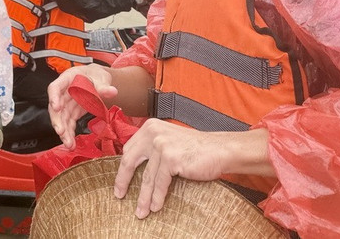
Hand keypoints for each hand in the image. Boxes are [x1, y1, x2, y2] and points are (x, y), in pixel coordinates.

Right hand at [47, 64, 117, 149]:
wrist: (97, 80)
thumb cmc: (96, 76)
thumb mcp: (101, 78)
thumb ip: (104, 86)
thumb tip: (112, 92)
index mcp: (68, 79)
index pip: (55, 87)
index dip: (54, 97)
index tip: (56, 108)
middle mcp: (63, 92)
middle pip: (55, 107)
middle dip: (58, 121)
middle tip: (61, 132)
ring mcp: (66, 103)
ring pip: (61, 118)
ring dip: (64, 132)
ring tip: (69, 144)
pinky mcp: (71, 112)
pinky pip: (68, 123)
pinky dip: (69, 133)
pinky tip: (71, 143)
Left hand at [114, 119, 270, 218]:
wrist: (221, 149)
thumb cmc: (196, 148)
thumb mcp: (169, 140)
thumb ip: (152, 148)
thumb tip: (133, 167)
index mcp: (150, 127)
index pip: (129, 149)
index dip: (123, 168)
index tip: (119, 181)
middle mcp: (152, 133)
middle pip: (130, 161)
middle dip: (123, 181)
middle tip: (119, 196)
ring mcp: (161, 145)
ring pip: (146, 177)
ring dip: (143, 197)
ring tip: (140, 211)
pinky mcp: (171, 158)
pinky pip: (160, 183)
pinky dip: (156, 197)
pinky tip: (155, 207)